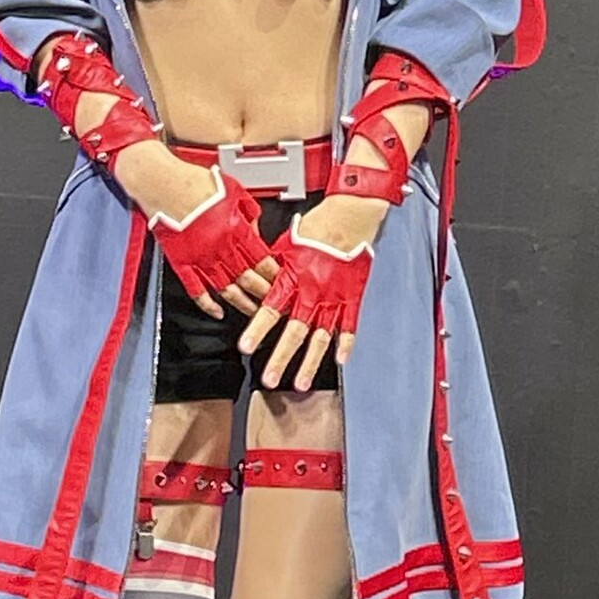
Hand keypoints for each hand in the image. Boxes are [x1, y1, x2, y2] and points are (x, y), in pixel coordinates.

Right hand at [144, 161, 280, 319]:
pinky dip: (207, 304)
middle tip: (275, 306)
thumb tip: (255, 228)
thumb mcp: (232, 188)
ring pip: (226, 289)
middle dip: (264, 294)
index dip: (274, 274)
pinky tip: (217, 312)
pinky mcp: (180, 261)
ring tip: (253, 313)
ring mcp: (199, 257)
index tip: (283, 284)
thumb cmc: (193, 180)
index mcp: (234, 228)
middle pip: (248, 278)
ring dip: (242, 304)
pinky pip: (196, 289)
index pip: (261, 259)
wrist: (160, 181)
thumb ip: (248, 209)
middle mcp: (219, 246)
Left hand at [237, 193, 386, 387]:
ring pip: (321, 336)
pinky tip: (340, 360)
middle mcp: (313, 291)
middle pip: (294, 330)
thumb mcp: (284, 245)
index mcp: (293, 277)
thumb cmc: (316, 228)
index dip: (257, 329)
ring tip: (299, 383)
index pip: (271, 309)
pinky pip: (350, 324)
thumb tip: (251, 281)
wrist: (349, 215)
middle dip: (281, 357)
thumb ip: (269, 269)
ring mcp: (335, 297)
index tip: (246, 347)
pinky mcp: (353, 296)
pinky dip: (346, 343)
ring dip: (309, 362)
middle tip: (269, 378)